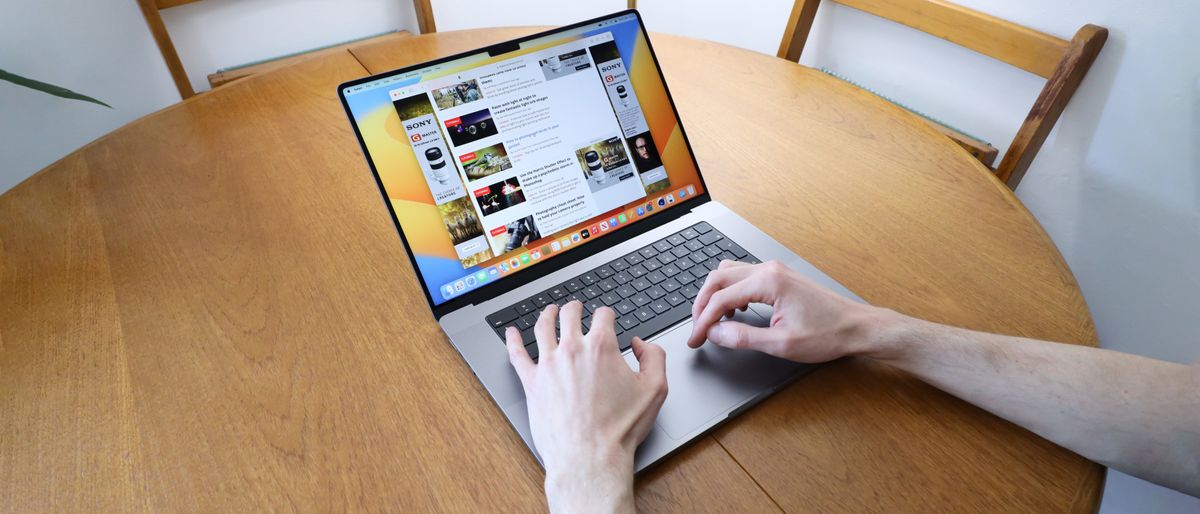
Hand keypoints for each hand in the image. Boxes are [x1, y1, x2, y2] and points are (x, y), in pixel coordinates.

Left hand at [506, 301, 667, 512]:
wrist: (590, 457)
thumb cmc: (620, 428)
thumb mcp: (655, 389)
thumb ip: (654, 357)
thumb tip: (642, 344)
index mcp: (601, 347)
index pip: (603, 316)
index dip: (607, 314)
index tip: (607, 317)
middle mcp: (572, 349)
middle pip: (569, 315)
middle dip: (575, 308)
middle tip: (576, 308)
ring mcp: (548, 364)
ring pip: (542, 327)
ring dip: (547, 314)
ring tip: (549, 311)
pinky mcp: (531, 382)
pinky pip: (516, 354)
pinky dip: (512, 340)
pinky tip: (511, 333)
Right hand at [686, 260, 892, 362]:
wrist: (856, 327)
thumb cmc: (828, 334)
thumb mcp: (781, 344)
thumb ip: (743, 337)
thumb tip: (715, 333)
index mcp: (769, 282)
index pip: (721, 298)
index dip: (702, 321)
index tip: (696, 339)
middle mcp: (769, 270)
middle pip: (718, 278)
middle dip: (702, 305)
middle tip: (697, 329)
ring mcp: (774, 271)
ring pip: (728, 274)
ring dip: (715, 295)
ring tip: (711, 320)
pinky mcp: (778, 277)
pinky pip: (743, 277)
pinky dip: (730, 292)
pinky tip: (732, 312)